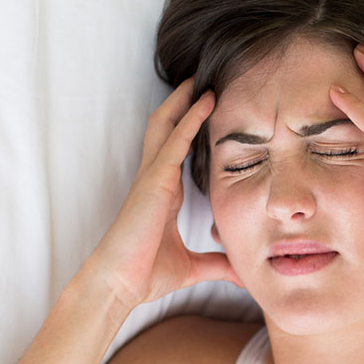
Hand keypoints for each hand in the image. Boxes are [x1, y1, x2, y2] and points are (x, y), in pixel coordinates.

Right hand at [88, 77, 242, 308]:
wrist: (120, 285)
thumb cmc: (147, 274)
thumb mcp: (193, 267)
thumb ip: (218, 265)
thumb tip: (242, 273)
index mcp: (164, 192)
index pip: (177, 149)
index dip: (189, 127)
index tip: (208, 110)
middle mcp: (157, 178)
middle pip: (166, 129)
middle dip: (181, 103)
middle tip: (200, 80)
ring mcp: (153, 177)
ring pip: (166, 126)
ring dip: (183, 101)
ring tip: (200, 79)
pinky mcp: (154, 181)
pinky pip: (173, 142)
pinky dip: (189, 120)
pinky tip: (205, 103)